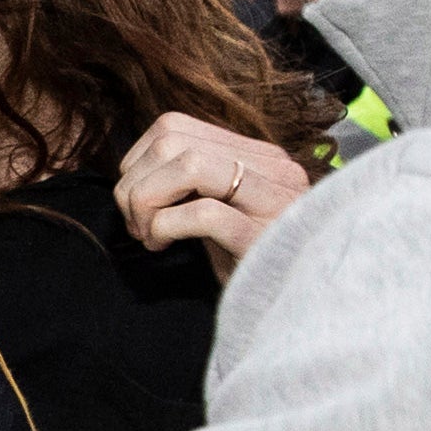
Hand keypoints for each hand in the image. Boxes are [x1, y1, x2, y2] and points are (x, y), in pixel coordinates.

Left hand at [113, 110, 311, 275]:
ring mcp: (273, 200)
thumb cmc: (252, 263)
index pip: (174, 126)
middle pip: (171, 141)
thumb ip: (194, 185)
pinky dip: (165, 226)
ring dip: (147, 201)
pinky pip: (203, 214)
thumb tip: (133, 174)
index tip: (136, 202)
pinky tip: (163, 246)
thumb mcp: (225, 211)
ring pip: (188, 165)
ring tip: (149, 235)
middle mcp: (272, 168)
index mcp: (259, 156)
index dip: (136, 161)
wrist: (297, 304)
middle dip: (134, 184)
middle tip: (137, 224)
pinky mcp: (264, 237)